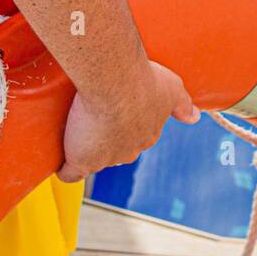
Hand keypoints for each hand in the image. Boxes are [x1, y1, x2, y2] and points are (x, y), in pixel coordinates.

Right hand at [56, 60, 200, 181]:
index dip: (124, 127)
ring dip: (84, 149)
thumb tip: (195, 117)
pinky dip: (66, 170)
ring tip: (72, 130)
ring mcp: (105, 158)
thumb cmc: (144, 81)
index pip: (135, 138)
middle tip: (91, 115)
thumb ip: (182, 102)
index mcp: (147, 134)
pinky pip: (70, 174)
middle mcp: (129, 150)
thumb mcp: (171, 88)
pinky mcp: (82, 160)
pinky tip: (61, 163)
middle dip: (104, 139)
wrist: (116, 83)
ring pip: (93, 160)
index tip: (114, 113)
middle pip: (114, 151)